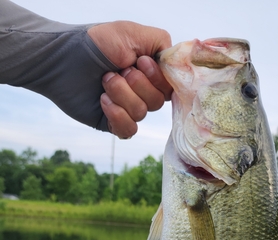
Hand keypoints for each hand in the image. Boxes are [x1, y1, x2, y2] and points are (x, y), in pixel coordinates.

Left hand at [88, 21, 172, 137]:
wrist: (62, 60)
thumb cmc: (95, 43)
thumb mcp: (132, 33)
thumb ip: (161, 43)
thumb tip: (175, 61)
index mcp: (150, 71)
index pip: (170, 86)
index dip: (157, 79)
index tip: (140, 62)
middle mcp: (142, 90)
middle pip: (158, 102)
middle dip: (136, 85)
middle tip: (117, 71)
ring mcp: (128, 107)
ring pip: (142, 113)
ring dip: (122, 95)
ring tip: (104, 81)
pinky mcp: (114, 122)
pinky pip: (129, 129)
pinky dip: (117, 115)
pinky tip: (103, 101)